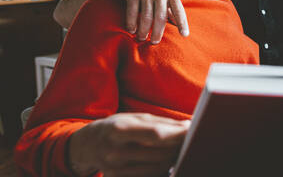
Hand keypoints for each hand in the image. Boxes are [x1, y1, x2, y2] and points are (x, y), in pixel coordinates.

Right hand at [68, 113, 189, 176]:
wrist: (87, 145)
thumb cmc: (116, 127)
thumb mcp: (133, 117)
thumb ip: (160, 122)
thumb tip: (187, 126)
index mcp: (119, 130)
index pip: (155, 134)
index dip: (176, 134)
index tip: (191, 130)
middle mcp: (115, 152)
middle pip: (159, 153)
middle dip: (178, 147)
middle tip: (189, 140)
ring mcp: (116, 170)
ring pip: (157, 168)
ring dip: (173, 159)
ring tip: (180, 149)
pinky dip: (162, 169)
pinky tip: (167, 161)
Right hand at [117, 0, 188, 42]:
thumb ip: (171, 7)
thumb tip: (178, 24)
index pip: (178, 9)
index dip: (182, 22)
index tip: (184, 35)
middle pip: (161, 16)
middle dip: (157, 32)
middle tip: (154, 42)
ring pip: (146, 15)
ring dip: (143, 30)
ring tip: (141, 38)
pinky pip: (133, 10)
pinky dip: (132, 22)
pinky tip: (131, 30)